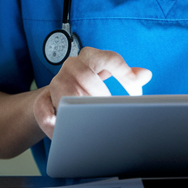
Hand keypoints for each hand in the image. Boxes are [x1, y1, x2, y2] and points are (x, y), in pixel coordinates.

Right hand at [32, 47, 151, 137]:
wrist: (54, 97)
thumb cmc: (87, 85)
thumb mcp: (106, 77)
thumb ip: (127, 75)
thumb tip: (146, 74)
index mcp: (90, 56)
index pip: (110, 59)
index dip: (126, 76)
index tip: (136, 94)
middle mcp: (72, 65)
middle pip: (88, 78)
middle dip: (101, 97)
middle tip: (111, 111)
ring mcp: (55, 82)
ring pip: (68, 93)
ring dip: (80, 109)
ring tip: (92, 121)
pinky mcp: (41, 100)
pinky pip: (45, 111)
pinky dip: (54, 122)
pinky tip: (63, 131)